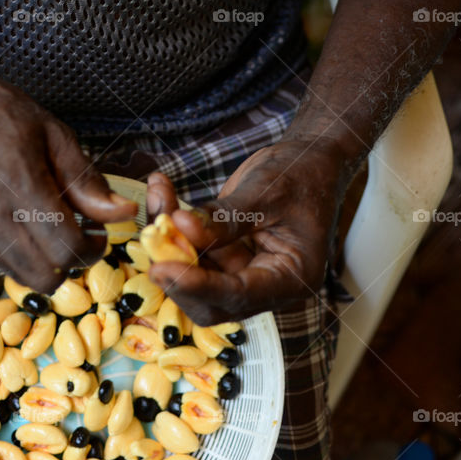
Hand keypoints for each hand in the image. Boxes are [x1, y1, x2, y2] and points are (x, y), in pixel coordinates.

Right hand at [0, 71, 136, 291]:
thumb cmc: (2, 115)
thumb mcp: (55, 136)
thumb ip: (87, 182)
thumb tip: (122, 214)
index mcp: (17, 182)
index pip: (65, 248)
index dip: (91, 250)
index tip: (98, 238)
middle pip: (41, 276)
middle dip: (66, 265)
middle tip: (74, 239)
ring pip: (16, 273)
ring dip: (37, 258)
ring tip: (38, 221)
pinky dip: (9, 249)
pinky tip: (8, 217)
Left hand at [144, 140, 344, 324]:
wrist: (309, 159)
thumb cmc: (302, 174)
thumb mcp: (267, 191)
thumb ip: (226, 217)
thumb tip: (181, 228)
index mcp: (291, 278)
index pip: (238, 295)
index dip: (197, 285)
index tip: (161, 268)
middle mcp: (266, 285)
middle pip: (210, 300)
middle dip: (177, 272)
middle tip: (152, 239)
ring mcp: (243, 271)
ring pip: (194, 276)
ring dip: (168, 243)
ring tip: (158, 198)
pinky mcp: (225, 256)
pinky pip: (191, 251)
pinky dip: (172, 227)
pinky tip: (162, 193)